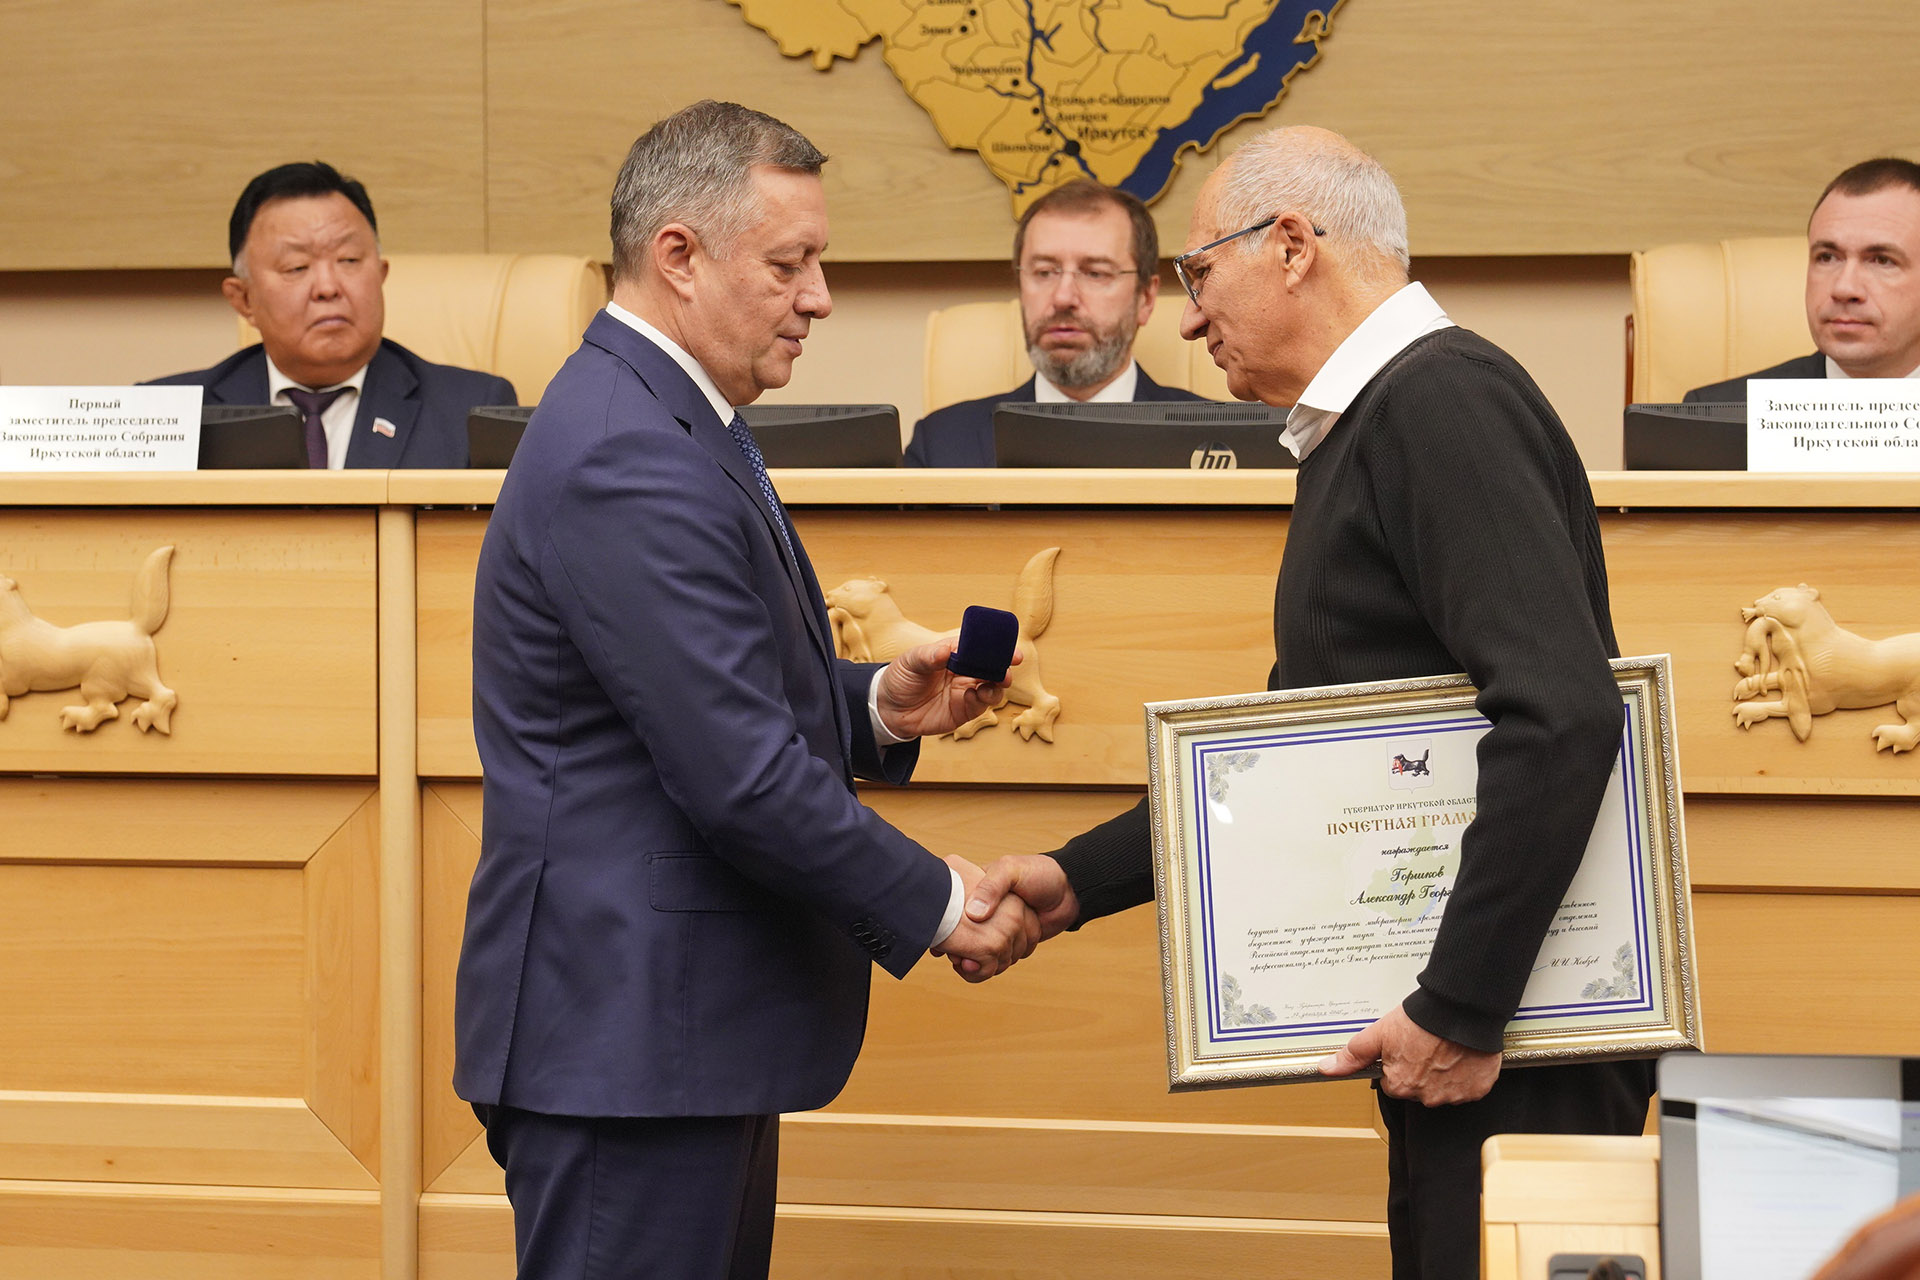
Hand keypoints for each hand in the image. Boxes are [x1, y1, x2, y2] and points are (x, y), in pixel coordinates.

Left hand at [875, 638, 1019, 738]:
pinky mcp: (964, 711)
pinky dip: (982, 700)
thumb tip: (946, 651)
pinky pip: (981, 705)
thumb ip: (928, 656)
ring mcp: (966, 691)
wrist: (888, 710)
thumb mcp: (909, 662)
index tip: (1008, 647)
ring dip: (998, 684)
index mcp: (954, 653)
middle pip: (991, 666)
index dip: (994, 646)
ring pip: (993, 686)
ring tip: (994, 683)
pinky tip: (972, 696)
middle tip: (1010, 665)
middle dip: (1004, 665)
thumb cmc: (900, 679)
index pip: (978, 646)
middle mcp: (964, 671)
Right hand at [947, 854, 1079, 978]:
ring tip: (970, 964)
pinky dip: (994, 964)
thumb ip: (993, 886)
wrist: (1070, 891)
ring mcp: (997, 928)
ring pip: (979, 951)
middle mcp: (984, 911)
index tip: (947, 945)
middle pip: (963, 937)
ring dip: (977, 961)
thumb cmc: (1041, 873)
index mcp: (977, 890)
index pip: (953, 914)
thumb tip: (973, 915)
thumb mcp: (1012, 870)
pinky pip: (997, 958)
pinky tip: (989, 964)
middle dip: (961, 951)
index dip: (949, 930)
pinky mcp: (1011, 942)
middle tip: (959, 960)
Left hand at [1315, 1003, 1500, 1104]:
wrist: (1462, 1009)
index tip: (1406, 1050)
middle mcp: (1427, 1096)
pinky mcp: (1477, 1089)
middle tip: (1426, 1046)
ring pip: (1443, 1089)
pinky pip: (1468, 1087)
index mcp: (1401, 1085)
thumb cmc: (1422, 1019)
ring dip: (1443, 1073)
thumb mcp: (1380, 1033)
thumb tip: (1327, 1069)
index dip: (1398, 1064)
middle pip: (1417, 1088)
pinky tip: (1461, 1055)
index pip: (1393, 1083)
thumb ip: (1354, 1055)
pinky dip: (1465, 1074)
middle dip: (1420, 1070)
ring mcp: (1454, 1094)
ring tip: (1444, 1048)